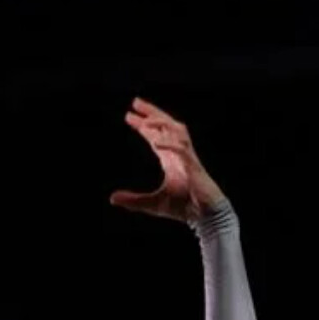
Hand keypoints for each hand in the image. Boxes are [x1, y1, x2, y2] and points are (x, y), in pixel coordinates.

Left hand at [108, 97, 225, 222]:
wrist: (206, 217)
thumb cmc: (184, 208)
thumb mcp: (152, 204)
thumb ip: (132, 200)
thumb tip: (112, 198)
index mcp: (171, 160)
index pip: (156, 136)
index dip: (143, 125)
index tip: (129, 116)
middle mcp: (179, 155)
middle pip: (167, 126)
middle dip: (152, 113)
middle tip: (135, 102)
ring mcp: (188, 159)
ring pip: (177, 132)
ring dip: (162, 123)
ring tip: (145, 119)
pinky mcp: (194, 168)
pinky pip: (182, 151)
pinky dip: (170, 145)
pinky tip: (155, 142)